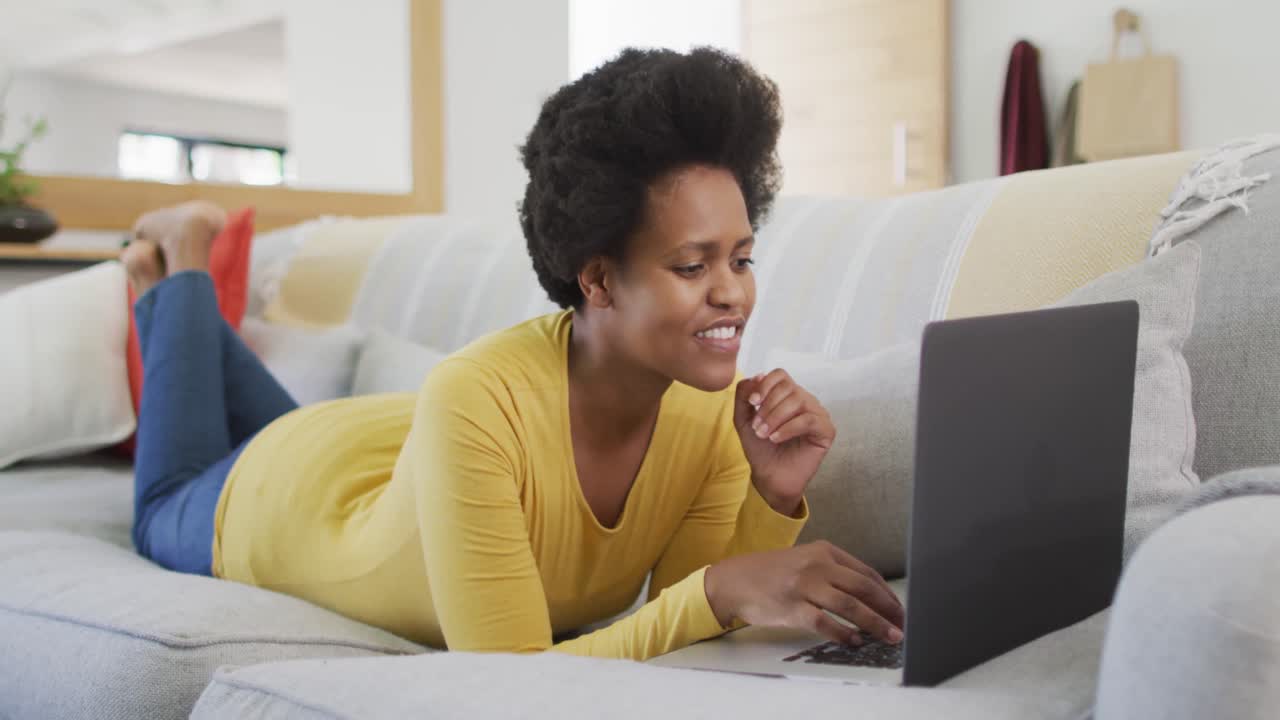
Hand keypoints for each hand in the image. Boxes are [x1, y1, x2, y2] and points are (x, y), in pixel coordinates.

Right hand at [704, 541, 905, 645]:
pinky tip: (854, 641)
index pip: (866, 573)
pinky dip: (843, 633)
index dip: (887, 594)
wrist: (733, 580)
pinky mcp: (792, 607)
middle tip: (902, 626)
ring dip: (874, 624)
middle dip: (888, 610)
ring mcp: (804, 586)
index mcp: (824, 551)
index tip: (900, 610)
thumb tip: (869, 598)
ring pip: (850, 605)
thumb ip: (832, 573)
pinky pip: (825, 623)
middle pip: (863, 588)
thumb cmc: (771, 574)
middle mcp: (816, 565)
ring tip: (889, 637)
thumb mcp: (804, 562)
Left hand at [734, 370, 835, 509]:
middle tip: (757, 427)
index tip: (752, 403)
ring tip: (764, 434)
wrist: (769, 476)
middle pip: (788, 387)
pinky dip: (788, 428)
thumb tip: (757, 375)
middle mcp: (805, 400)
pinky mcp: (826, 430)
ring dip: (776, 417)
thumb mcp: (743, 418)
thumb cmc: (760, 448)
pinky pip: (809, 420)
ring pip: (798, 401)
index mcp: (788, 395)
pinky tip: (776, 438)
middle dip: (768, 406)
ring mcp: (818, 414)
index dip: (764, 386)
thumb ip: (744, 394)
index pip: (780, 375)